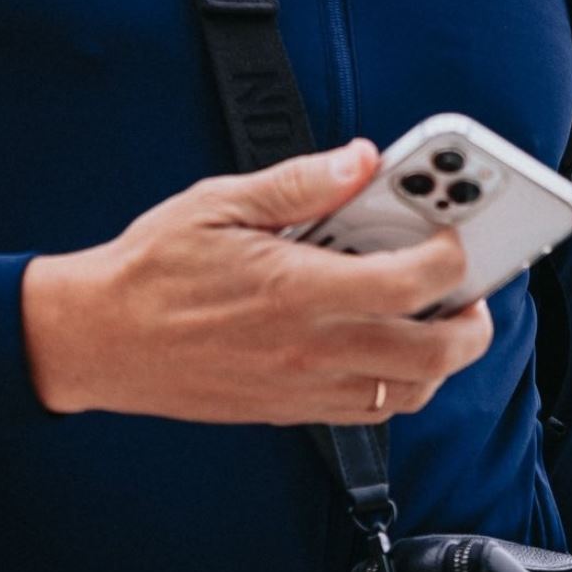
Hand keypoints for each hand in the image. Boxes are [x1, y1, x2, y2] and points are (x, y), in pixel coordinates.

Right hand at [21, 138, 492, 425]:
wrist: (99, 339)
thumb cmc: (152, 266)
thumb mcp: (219, 202)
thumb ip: (299, 183)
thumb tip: (361, 159)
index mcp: (296, 290)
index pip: (409, 283)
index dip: (452, 257)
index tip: (458, 231)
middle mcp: (308, 349)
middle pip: (432, 354)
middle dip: (473, 319)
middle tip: (473, 283)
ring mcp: (301, 388)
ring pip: (409, 392)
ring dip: (442, 357)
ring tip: (439, 314)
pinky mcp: (287, 411)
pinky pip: (370, 412)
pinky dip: (399, 385)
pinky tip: (387, 345)